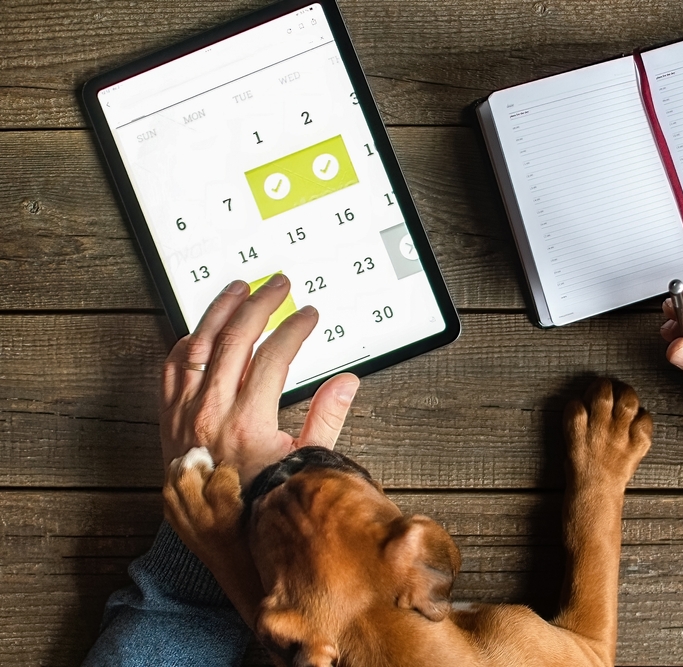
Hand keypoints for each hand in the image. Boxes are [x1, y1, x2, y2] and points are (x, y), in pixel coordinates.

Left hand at [160, 274, 359, 484]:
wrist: (220, 540)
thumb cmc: (263, 505)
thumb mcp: (305, 464)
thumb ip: (327, 418)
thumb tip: (346, 382)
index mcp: (248, 423)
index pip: (274, 356)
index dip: (295, 329)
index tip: (308, 316)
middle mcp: (212, 413)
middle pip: (235, 339)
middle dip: (260, 305)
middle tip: (278, 286)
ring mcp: (185, 414)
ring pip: (199, 345)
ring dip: (219, 311)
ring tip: (238, 289)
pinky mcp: (169, 421)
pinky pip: (171, 368)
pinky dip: (186, 343)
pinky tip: (201, 329)